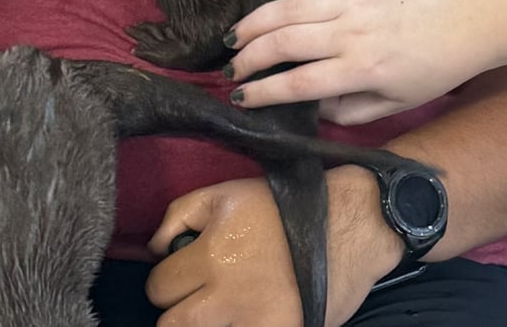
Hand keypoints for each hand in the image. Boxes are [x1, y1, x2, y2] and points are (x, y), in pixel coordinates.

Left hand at [146, 168, 397, 325]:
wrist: (351, 224)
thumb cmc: (283, 207)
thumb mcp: (224, 194)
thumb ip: (178, 216)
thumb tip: (156, 250)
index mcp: (211, 256)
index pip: (158, 288)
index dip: (167, 280)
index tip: (184, 276)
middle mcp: (229, 297)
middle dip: (180, 312)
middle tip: (199, 300)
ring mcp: (258, 324)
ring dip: (209, 324)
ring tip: (225, 308)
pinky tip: (248, 315)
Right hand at [226, 0, 494, 123]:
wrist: (471, 17)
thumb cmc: (437, 67)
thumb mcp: (399, 103)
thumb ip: (353, 110)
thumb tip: (315, 107)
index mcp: (361, 68)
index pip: (298, 83)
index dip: (263, 92)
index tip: (240, 99)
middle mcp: (349, 32)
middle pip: (284, 43)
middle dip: (249, 58)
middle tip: (230, 70)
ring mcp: (350, 0)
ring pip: (288, 8)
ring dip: (253, 22)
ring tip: (231, 37)